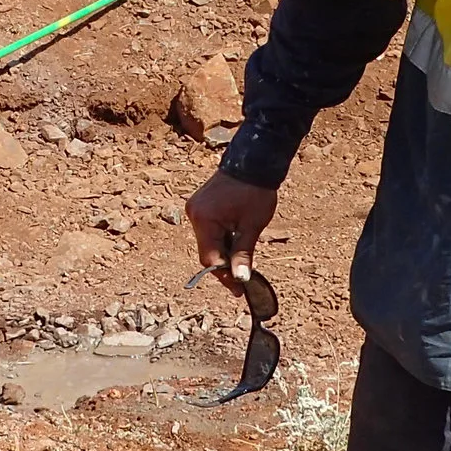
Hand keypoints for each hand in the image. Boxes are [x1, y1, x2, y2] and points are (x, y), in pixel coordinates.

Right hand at [185, 171, 277, 292]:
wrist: (254, 161)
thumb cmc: (256, 191)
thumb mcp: (252, 225)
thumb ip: (243, 253)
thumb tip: (240, 279)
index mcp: (205, 219)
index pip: (210, 258)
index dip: (224, 276)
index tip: (238, 289)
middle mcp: (194, 214)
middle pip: (207, 252)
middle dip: (224, 266)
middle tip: (241, 280)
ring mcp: (195, 209)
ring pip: (207, 242)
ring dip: (223, 253)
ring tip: (241, 262)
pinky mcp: (200, 206)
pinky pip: (208, 231)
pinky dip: (220, 240)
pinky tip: (234, 244)